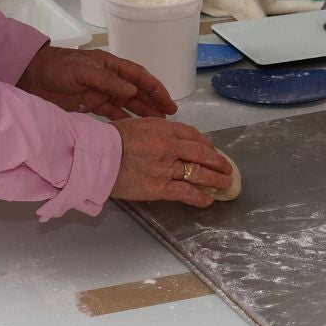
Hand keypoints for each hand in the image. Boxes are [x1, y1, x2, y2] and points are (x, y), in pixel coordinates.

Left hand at [18, 45, 174, 119]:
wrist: (30, 76)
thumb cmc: (57, 67)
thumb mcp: (83, 70)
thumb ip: (108, 81)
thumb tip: (133, 90)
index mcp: (110, 66)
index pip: (139, 76)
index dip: (155, 88)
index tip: (168, 101)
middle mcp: (109, 79)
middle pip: (137, 91)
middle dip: (153, 102)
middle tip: (170, 116)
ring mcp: (99, 92)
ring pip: (127, 104)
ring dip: (142, 112)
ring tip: (157, 124)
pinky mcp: (89, 105)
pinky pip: (111, 113)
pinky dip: (123, 120)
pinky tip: (134, 129)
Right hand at [110, 118, 233, 205]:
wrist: (97, 157)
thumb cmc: (111, 139)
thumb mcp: (138, 125)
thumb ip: (158, 132)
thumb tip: (173, 141)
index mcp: (164, 129)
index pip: (193, 135)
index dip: (206, 144)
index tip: (212, 150)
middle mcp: (170, 147)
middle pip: (201, 154)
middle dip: (217, 162)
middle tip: (227, 168)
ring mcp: (166, 168)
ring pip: (198, 173)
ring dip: (215, 179)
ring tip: (225, 184)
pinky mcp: (159, 187)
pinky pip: (185, 193)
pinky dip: (199, 197)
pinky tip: (208, 200)